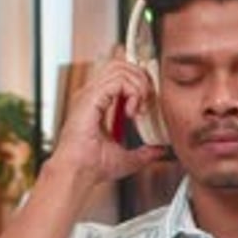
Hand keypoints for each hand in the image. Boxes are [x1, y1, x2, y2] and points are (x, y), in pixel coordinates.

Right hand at [50, 49, 167, 185]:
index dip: (138, 82)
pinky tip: (132, 111)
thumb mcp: (127, 158)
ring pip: (121, 68)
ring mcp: (90, 93)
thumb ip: (144, 152)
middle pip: (121, 65)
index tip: (147, 104)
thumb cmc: (93, 167)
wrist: (78, 173)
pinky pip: (118, 80)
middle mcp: (92, 94)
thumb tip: (160, 150)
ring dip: (138, 85)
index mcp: (97, 102)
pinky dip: (132, 92)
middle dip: (141, 80)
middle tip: (146, 103)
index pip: (119, 75)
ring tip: (140, 107)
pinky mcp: (91, 97)